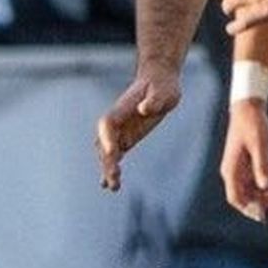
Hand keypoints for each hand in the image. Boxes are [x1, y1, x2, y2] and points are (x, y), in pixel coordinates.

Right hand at [95, 61, 181, 191]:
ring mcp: (120, 130)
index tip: (112, 152)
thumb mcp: (163, 91)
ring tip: (113, 187)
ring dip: (108, 168)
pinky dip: (111, 169)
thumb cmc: (162, 85)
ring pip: (107, 152)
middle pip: (104, 142)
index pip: (108, 123)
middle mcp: (116, 121)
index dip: (107, 137)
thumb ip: (153, 100)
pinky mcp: (126, 138)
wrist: (159, 80)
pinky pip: (115, 155)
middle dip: (107, 160)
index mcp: (122, 108)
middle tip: (114, 177)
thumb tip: (144, 109)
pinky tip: (110, 185)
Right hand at [220, 99, 267, 220]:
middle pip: (242, 197)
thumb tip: (265, 185)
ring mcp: (239, 169)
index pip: (235, 197)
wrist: (248, 108)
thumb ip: (262, 165)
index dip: (249, 208)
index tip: (264, 212)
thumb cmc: (251, 123)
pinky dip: (262, 188)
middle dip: (258, 204)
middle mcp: (232, 172)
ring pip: (248, 192)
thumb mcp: (259, 144)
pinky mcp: (246, 165)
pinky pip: (252, 183)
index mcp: (231, 169)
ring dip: (261, 197)